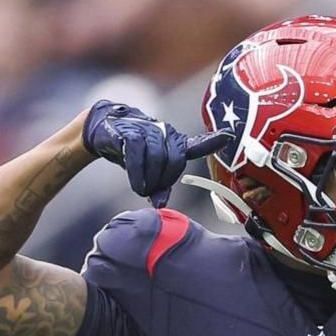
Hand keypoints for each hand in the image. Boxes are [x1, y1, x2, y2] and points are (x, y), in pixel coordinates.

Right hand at [82, 100, 233, 207]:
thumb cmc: (133, 153)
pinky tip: (135, 182)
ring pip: (157, 160)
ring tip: (141, 189)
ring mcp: (150, 130)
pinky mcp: (131, 132)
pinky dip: (136, 173)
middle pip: (174, 163)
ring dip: (149, 180)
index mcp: (176, 143)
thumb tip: (161, 206)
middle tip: (151, 191)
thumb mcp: (149, 172)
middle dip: (163, 181)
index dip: (213, 141)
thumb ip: (159, 187)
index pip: (198, 145)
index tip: (229, 136)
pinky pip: (137, 154)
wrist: (105, 130)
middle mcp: (167, 133)